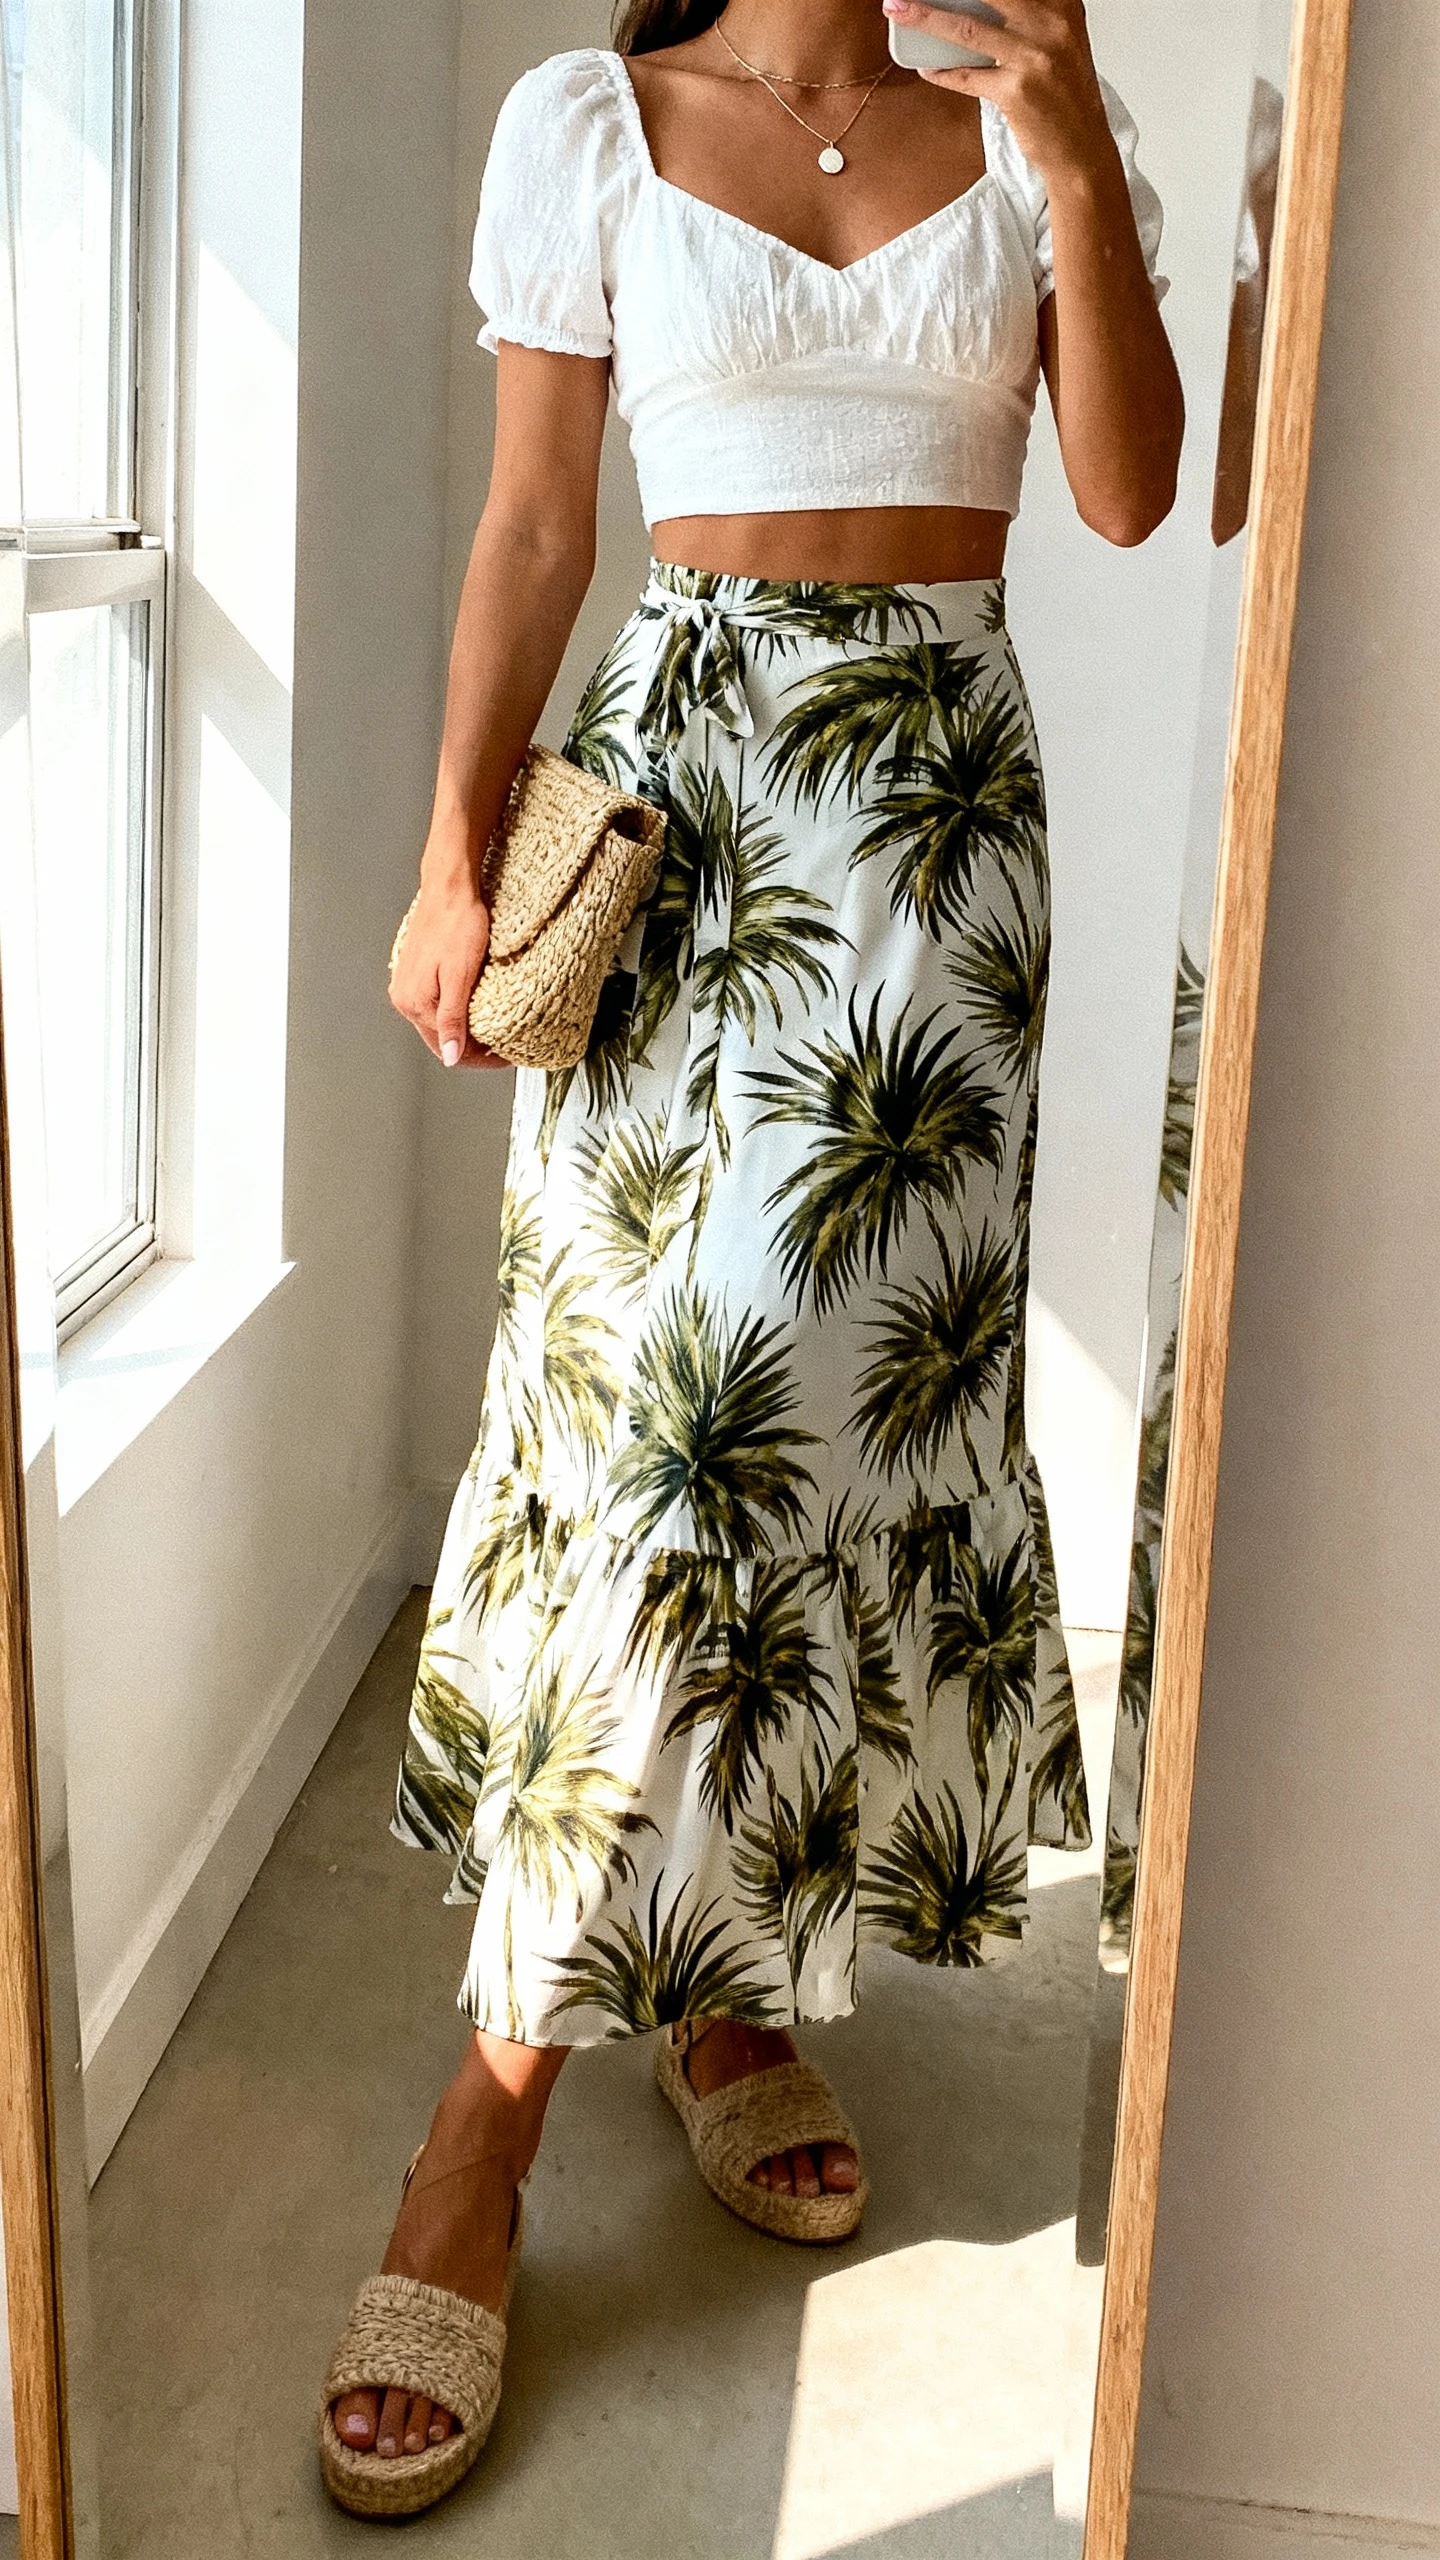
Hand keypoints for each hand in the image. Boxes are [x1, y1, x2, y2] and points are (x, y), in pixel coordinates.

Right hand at [388, 867, 508, 1069]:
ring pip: (438, 1022)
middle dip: (471, 1047)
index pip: (445, 1048)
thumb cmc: (457, 922)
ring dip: (464, 1030)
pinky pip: (436, 1003)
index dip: (477, 1058)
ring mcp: (408, 983)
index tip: (501, 1057)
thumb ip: (452, 1019)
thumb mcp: (460, 976)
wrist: (449, 887)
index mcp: (414, 1002)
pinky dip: (456, 1011)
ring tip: (492, 1029)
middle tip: (502, 1046)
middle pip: (440, 1038)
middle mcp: (405, 996)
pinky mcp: (415, 971)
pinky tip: (473, 1006)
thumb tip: (449, 1055)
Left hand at [882, 0, 1111, 183]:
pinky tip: (925, 67)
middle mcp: (1050, 25)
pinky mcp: (1015, 93)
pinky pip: (966, 77)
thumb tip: (976, 4)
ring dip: (925, 18)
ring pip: (966, 30)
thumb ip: (1030, 15)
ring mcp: (1032, 58)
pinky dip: (942, 72)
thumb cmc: (1066, 95)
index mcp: (1062, 6)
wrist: (1082, 147)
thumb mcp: (1060, 40)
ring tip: (899, 9)